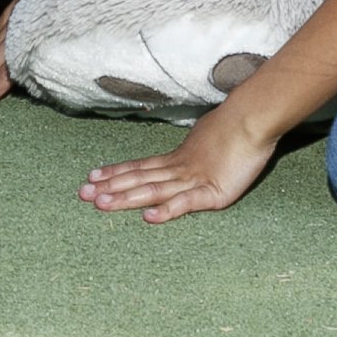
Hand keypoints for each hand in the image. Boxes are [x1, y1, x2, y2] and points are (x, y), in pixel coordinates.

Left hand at [81, 100, 279, 222]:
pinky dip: (166, 210)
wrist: (254, 118)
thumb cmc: (236, 126)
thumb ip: (196, 149)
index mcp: (179, 158)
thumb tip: (193, 148)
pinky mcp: (214, 192)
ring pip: (154, 190)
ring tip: (102, 204)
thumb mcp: (208, 138)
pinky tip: (148, 218)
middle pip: (139, 178)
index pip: (141, 166)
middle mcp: (180, 168)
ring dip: (126, 197)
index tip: (92, 175)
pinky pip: (186, 203)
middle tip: (82, 193)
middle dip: (110, 187)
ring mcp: (194, 180)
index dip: (116, 171)